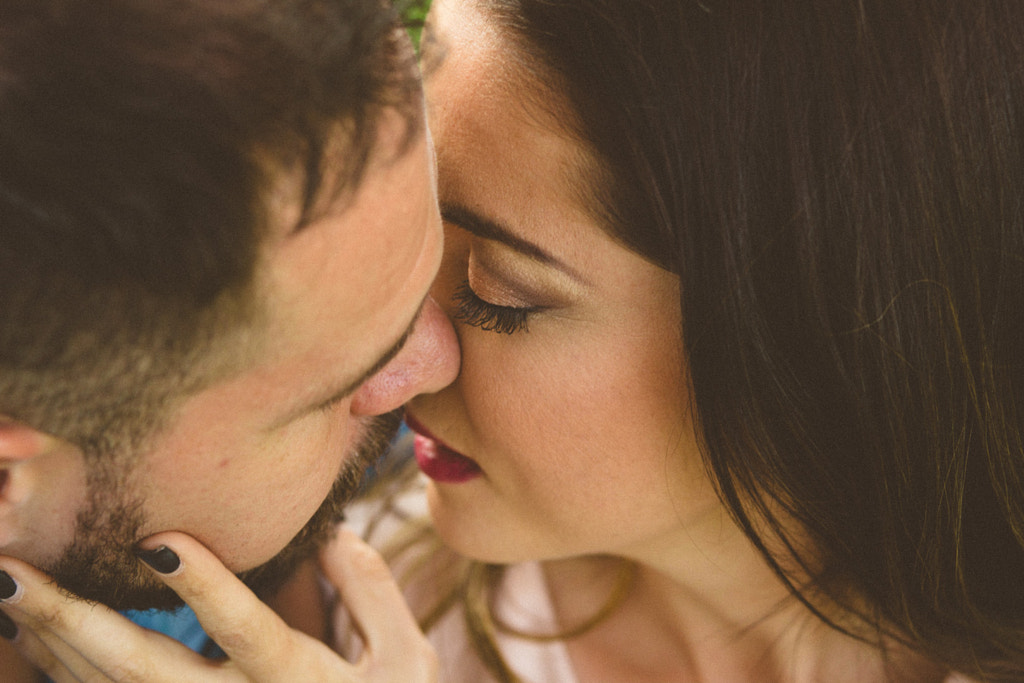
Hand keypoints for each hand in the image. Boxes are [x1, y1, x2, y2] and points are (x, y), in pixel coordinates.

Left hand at [0, 528, 437, 681]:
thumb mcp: (402, 658)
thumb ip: (368, 588)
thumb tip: (328, 530)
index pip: (250, 633)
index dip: (206, 590)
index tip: (158, 540)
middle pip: (145, 673)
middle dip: (74, 622)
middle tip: (14, 574)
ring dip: (52, 642)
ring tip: (10, 586)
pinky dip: (64, 672)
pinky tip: (32, 631)